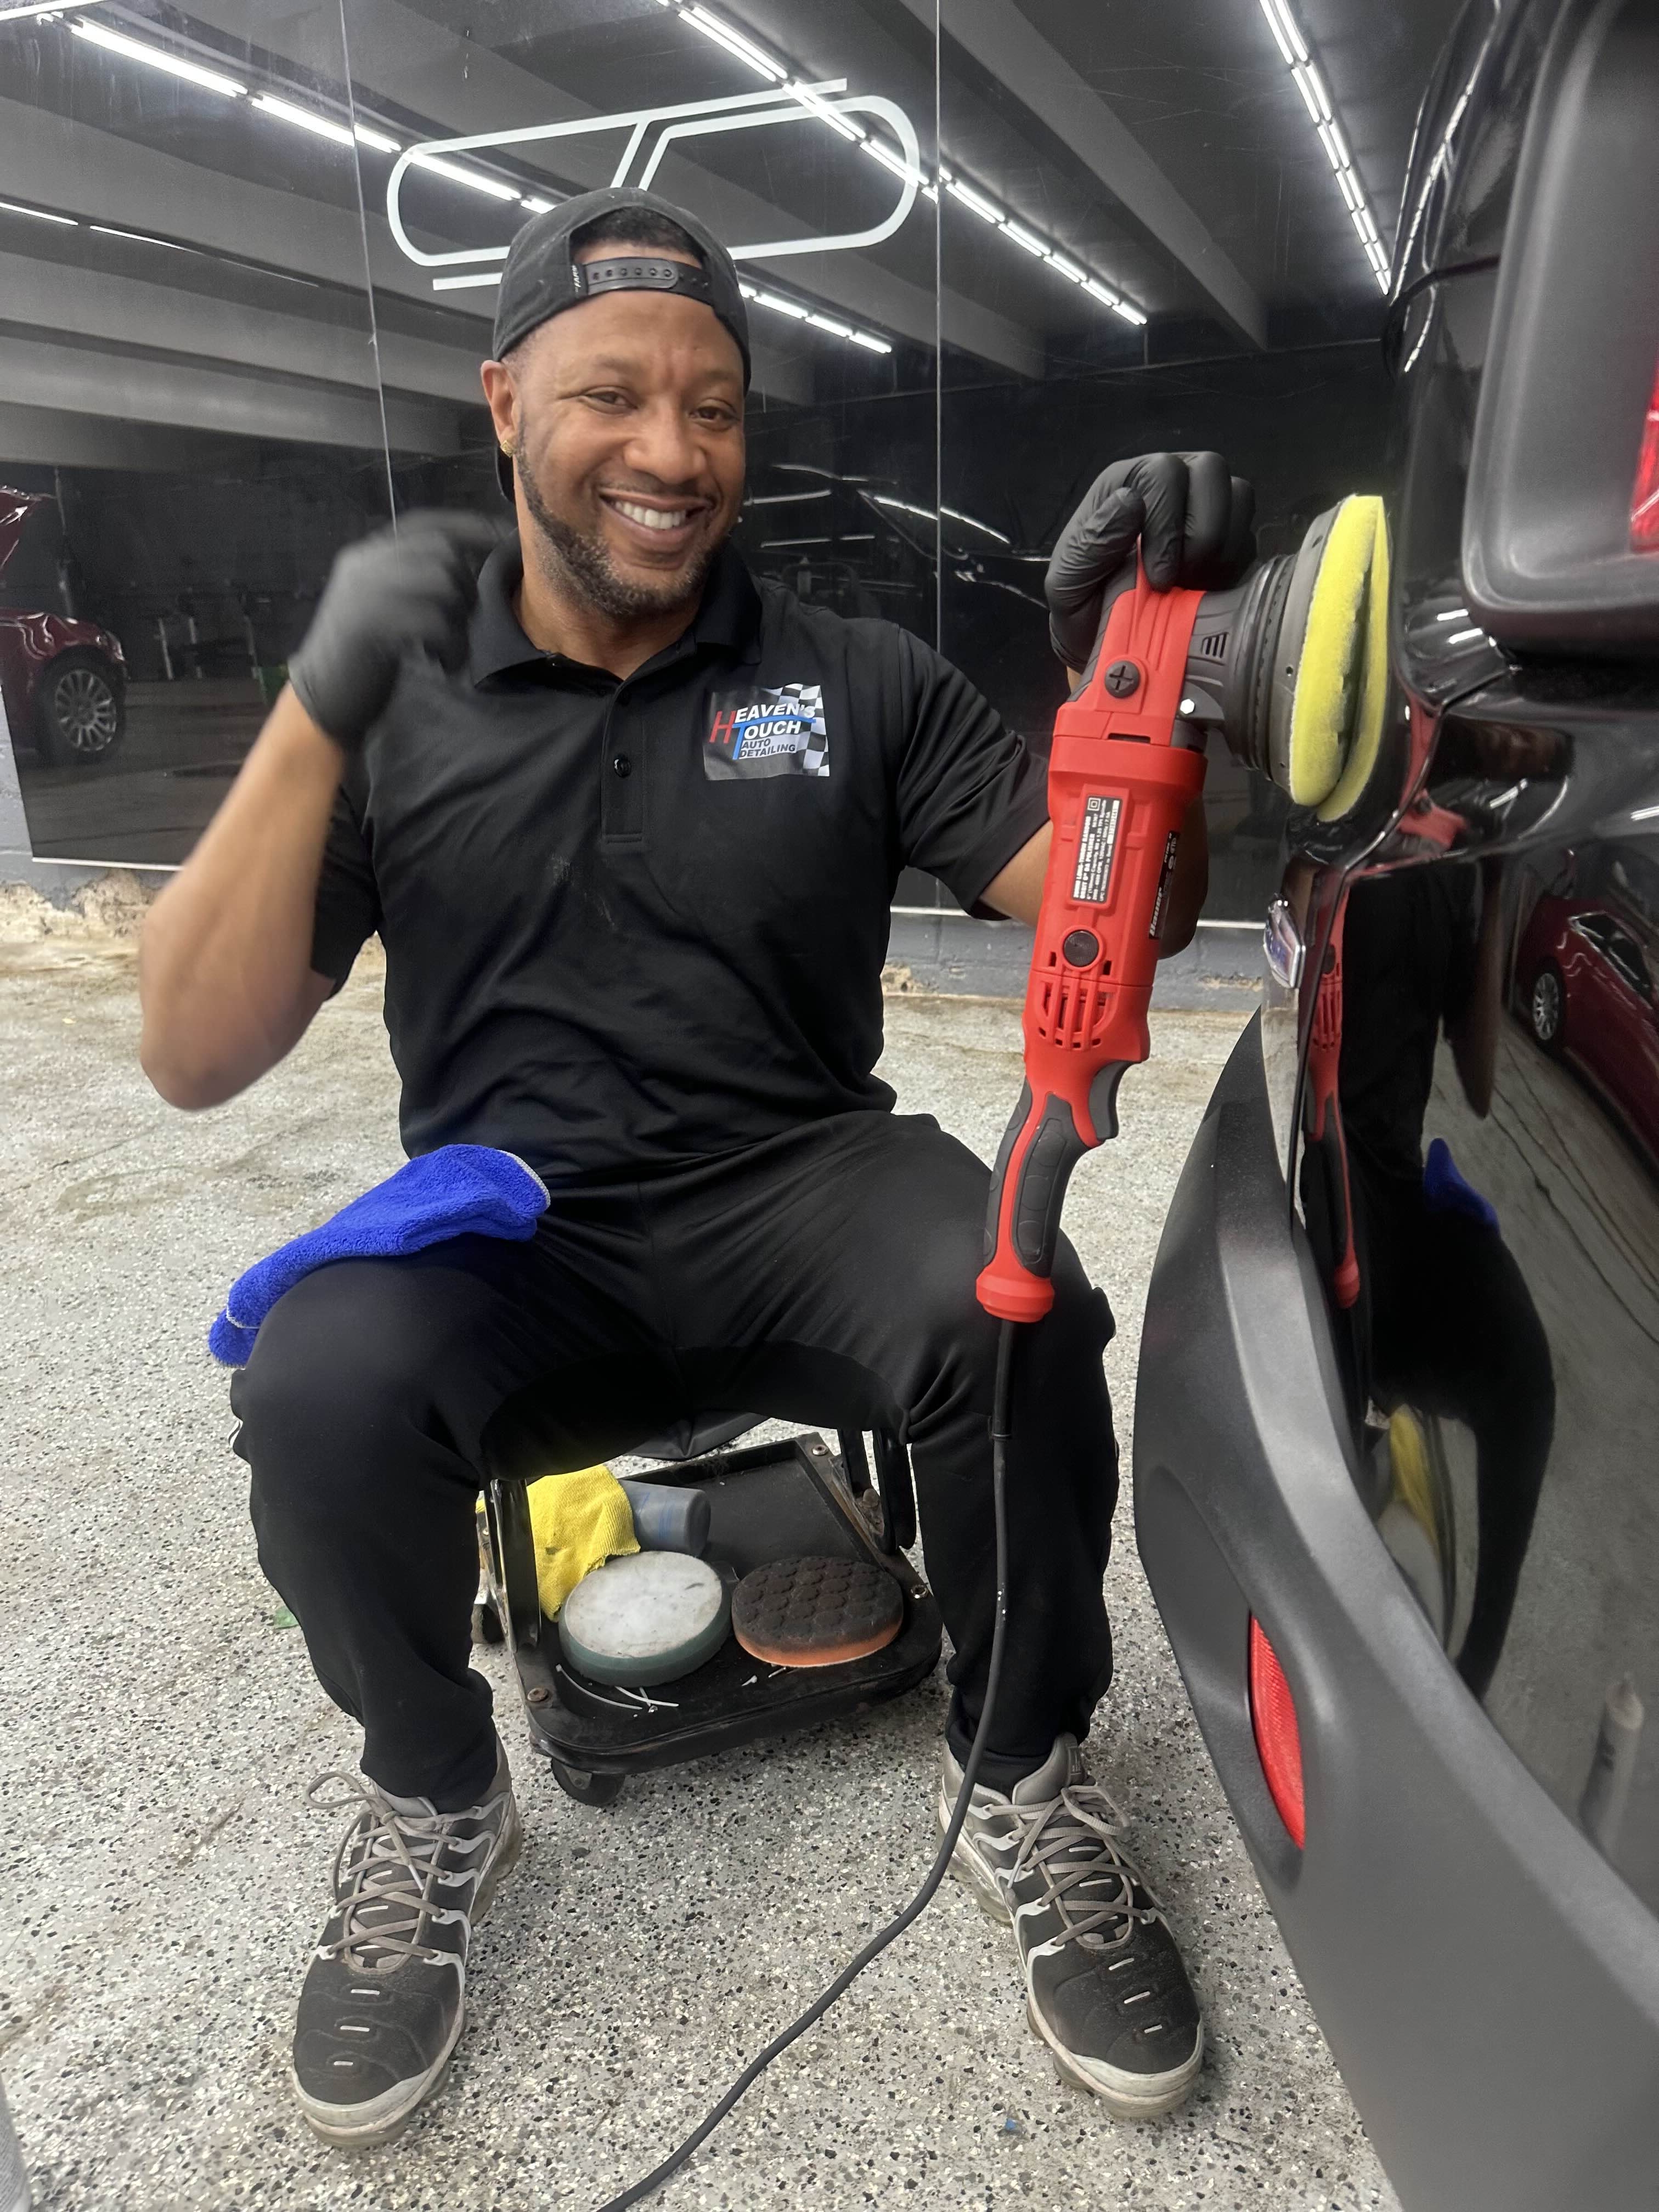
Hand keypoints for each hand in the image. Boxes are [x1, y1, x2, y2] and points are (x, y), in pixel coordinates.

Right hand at [288, 511, 501, 751]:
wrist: (323, 699)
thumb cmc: (364, 657)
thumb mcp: (388, 607)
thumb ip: (416, 581)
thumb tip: (474, 565)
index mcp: (368, 555)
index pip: (425, 524)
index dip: (468, 526)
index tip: (503, 534)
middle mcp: (364, 564)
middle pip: (442, 550)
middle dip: (468, 587)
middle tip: (462, 624)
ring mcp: (365, 591)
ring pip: (443, 583)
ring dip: (460, 621)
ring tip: (449, 649)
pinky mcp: (371, 626)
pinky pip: (434, 622)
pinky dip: (451, 646)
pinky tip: (444, 664)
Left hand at [1045, 452, 1255, 671]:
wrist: (1115, 650)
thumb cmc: (1085, 610)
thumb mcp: (1068, 584)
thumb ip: (1091, 542)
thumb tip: (1129, 501)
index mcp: (1128, 483)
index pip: (1163, 471)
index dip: (1167, 522)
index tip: (1158, 577)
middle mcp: (1172, 483)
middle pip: (1210, 471)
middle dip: (1200, 534)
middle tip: (1181, 582)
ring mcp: (1205, 505)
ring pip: (1239, 496)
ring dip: (1221, 549)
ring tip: (1194, 587)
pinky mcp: (1231, 537)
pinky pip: (1251, 534)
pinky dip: (1235, 565)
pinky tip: (1209, 592)